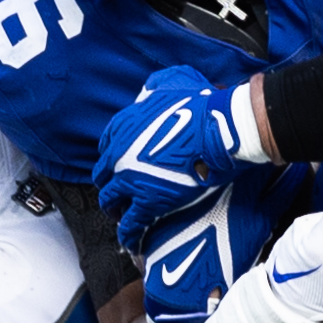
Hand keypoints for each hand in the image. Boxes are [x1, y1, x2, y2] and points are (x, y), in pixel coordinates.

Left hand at [97, 66, 270, 241]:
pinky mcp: (146, 201)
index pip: (107, 148)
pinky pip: (130, 224)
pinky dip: (130, 234)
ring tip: (124, 219)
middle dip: (112, 186)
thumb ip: (155, 88)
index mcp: (123, 126)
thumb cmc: (202, 105)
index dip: (116, 161)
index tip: (122, 168)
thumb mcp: (172, 82)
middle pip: (104, 176)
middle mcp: (119, 153)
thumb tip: (152, 90)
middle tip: (121, 195)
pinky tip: (134, 240)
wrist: (218, 129)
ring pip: (111, 202)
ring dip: (116, 211)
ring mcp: (130, 179)